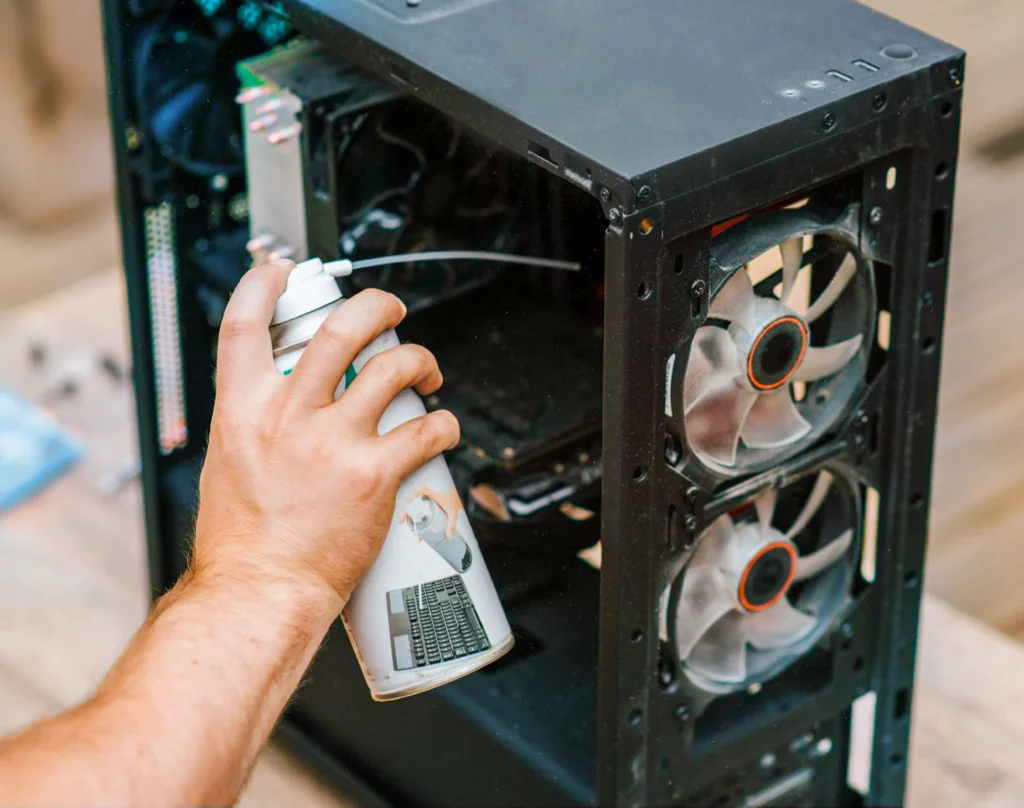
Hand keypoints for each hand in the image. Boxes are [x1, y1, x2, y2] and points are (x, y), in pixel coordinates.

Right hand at [192, 261, 460, 612]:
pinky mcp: (373, 473)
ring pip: (393, 369)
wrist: (260, 592)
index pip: (244, 325)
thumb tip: (278, 404)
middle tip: (392, 311)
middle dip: (376, 306)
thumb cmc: (243, 543)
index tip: (282, 271)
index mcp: (242, 410)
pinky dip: (444, 423)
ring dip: (421, 362)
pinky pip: (424, 430)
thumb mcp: (228, 464)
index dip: (263, 285)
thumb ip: (254, 424)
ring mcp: (333, 442)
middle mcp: (288, 416)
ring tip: (427, 375)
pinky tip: (444, 429)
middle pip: (340, 329)